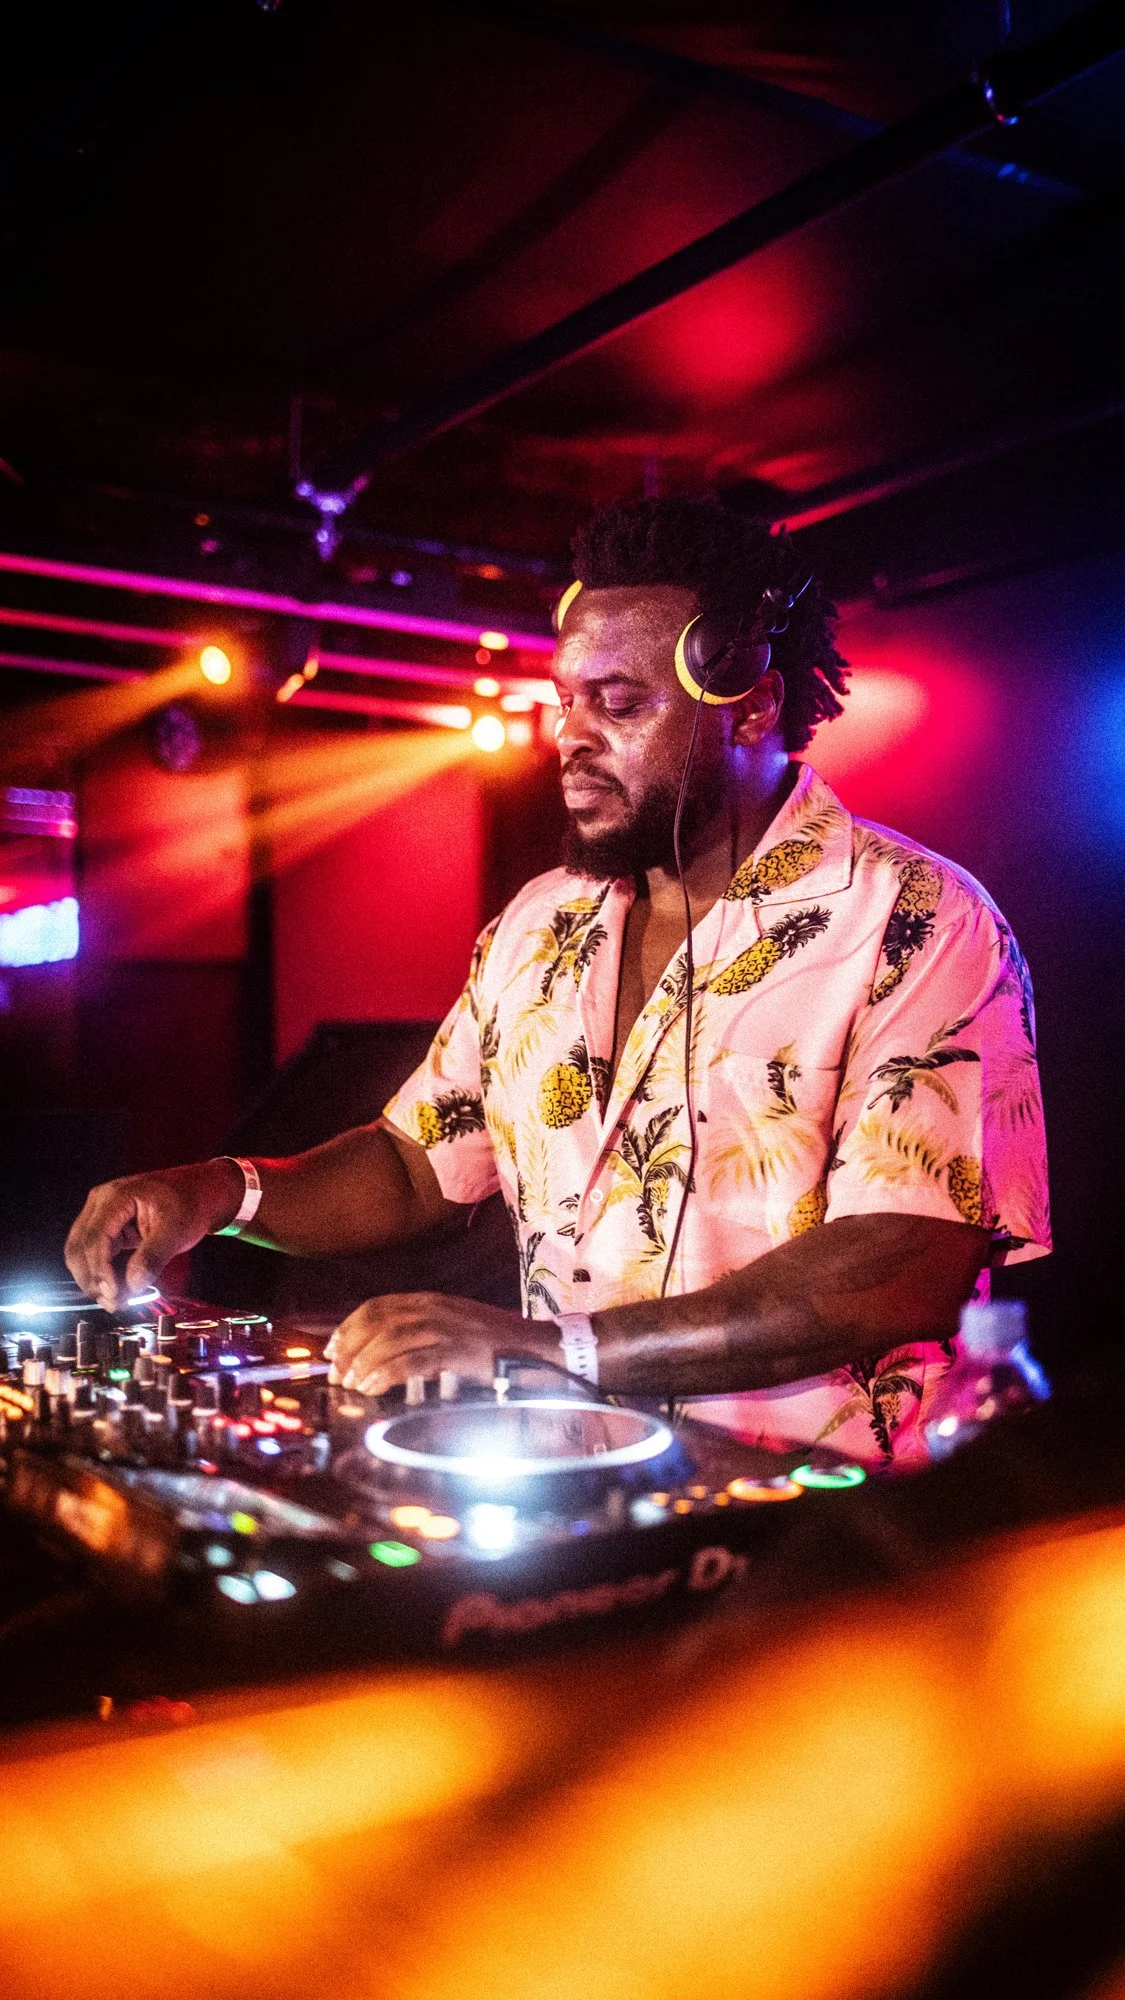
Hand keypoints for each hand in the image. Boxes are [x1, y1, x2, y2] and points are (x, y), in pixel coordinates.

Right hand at [65, 1160, 244, 1310]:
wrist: (197, 1191)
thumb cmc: (189, 1204)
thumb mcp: (177, 1231)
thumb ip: (153, 1258)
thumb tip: (133, 1286)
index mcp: (116, 1197)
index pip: (95, 1237)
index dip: (100, 1270)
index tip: (113, 1294)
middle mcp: (100, 1203)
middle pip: (79, 1247)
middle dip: (92, 1279)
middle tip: (114, 1303)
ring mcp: (100, 1214)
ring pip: (80, 1252)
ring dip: (92, 1279)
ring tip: (114, 1301)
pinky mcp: (106, 1227)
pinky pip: (92, 1253)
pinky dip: (100, 1273)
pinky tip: (114, 1290)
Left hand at [325, 1292, 551, 1396]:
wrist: (533, 1346)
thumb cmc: (492, 1341)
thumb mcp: (453, 1322)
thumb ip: (421, 1327)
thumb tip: (383, 1347)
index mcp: (429, 1300)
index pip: (377, 1306)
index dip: (349, 1327)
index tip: (332, 1348)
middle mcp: (433, 1309)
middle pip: (377, 1324)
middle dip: (349, 1349)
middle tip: (335, 1374)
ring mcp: (445, 1329)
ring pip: (389, 1342)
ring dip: (362, 1364)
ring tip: (350, 1384)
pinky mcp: (455, 1352)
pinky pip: (410, 1362)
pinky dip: (385, 1375)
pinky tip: (372, 1388)